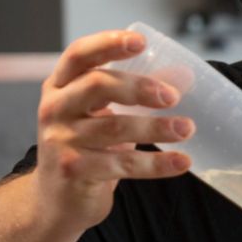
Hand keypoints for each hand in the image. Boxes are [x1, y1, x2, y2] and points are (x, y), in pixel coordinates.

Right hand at [34, 29, 194, 229]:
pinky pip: (122, 164)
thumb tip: (184, 76)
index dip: (108, 44)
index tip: (140, 41)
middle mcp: (55, 108)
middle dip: (139, 87)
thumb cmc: (86, 148)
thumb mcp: (102, 114)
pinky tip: (182, 161)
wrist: (57, 200)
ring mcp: (61, 139)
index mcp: (60, 86)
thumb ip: (135, 94)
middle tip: (173, 96)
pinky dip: (156, 163)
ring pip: (114, 127)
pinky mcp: (74, 169)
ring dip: (155, 127)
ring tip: (187, 128)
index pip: (79, 55)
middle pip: (97, 86)